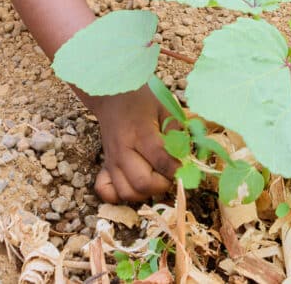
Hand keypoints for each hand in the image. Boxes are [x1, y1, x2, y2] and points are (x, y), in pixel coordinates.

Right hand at [91, 87, 177, 202]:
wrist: (111, 94)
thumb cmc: (141, 100)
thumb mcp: (165, 108)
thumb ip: (176, 131)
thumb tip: (185, 155)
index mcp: (140, 134)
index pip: (161, 162)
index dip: (177, 168)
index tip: (184, 165)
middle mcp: (123, 151)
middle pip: (143, 184)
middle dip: (163, 184)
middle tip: (170, 172)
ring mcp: (111, 161)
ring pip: (128, 193)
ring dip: (146, 192)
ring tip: (155, 177)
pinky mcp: (105, 167)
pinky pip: (108, 192)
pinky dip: (121, 195)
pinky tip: (134, 185)